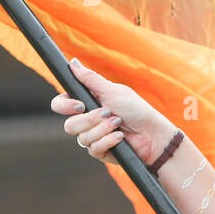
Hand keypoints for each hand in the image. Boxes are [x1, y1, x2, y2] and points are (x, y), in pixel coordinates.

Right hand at [50, 58, 173, 165]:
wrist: (153, 134)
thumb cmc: (136, 110)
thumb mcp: (113, 91)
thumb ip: (90, 79)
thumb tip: (73, 62)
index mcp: (87, 103)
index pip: (60, 104)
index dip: (64, 105)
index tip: (80, 106)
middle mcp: (87, 120)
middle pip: (69, 125)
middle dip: (90, 120)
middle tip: (108, 113)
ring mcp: (93, 136)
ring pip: (81, 138)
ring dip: (103, 129)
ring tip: (119, 124)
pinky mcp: (100, 151)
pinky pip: (93, 149)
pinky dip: (108, 141)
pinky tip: (120, 137)